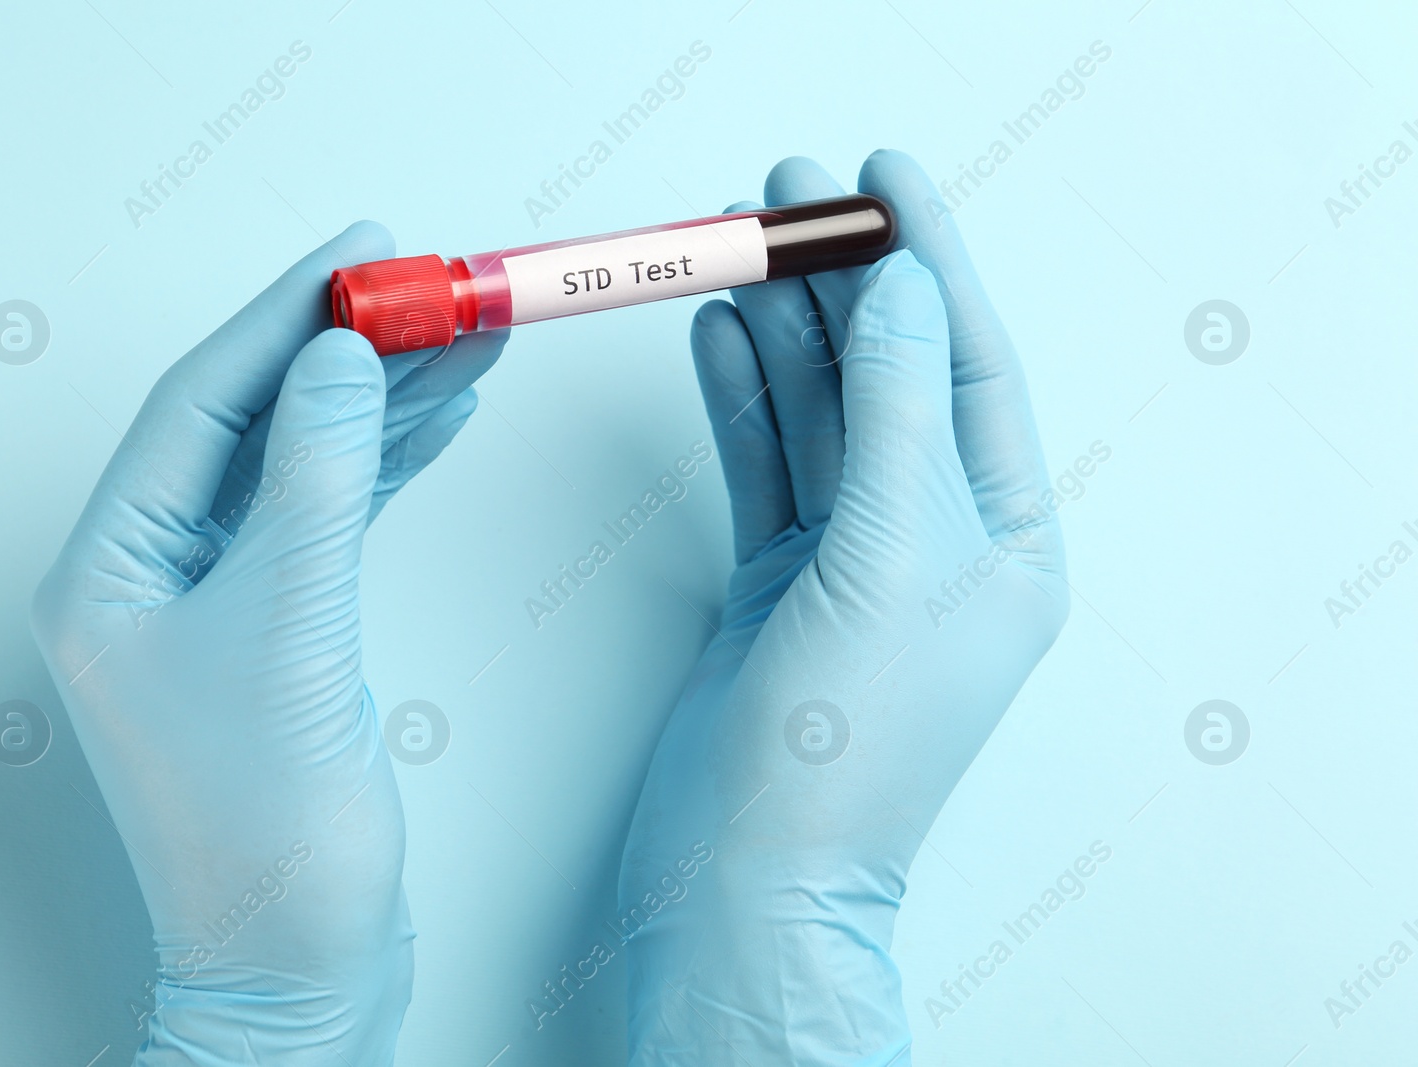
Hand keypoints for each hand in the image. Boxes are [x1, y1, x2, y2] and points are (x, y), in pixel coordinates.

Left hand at [31, 223, 504, 1065]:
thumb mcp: (293, 628)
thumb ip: (319, 479)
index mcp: (110, 570)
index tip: (366, 254)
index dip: (287, 317)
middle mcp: (151, 576)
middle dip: (344, 351)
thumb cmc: (268, 832)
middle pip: (255, 423)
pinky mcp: (279, 633)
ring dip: (380, 403)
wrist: (299, 961)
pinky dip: (385, 467)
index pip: (202, 404)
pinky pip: (330, 518)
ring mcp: (216, 604)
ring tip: (462, 343)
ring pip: (303, 466)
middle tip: (430, 287)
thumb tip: (341, 355)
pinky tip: (436, 424)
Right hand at [619, 152, 1067, 1064]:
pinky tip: (718, 339)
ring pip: (819, 414)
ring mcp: (851, 561)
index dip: (930, 266)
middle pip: (889, 378)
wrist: (744, 874)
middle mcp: (935, 545)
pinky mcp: (777, 580)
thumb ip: (895, 419)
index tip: (883, 181)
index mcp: (1007, 546)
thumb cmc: (842, 753)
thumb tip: (904, 293)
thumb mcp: (887, 565)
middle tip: (788, 194)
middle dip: (842, 285)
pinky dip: (740, 400)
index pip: (971, 371)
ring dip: (781, 331)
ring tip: (740, 248)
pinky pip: (764, 465)